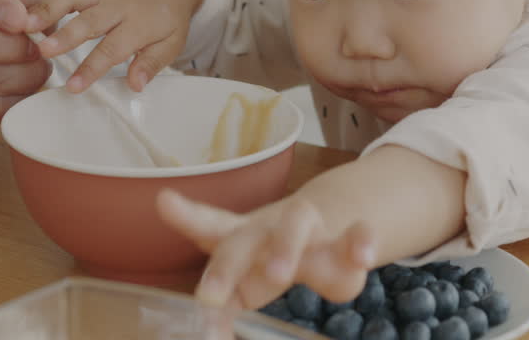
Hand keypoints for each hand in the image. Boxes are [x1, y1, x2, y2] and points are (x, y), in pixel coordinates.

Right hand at [26, 0, 205, 92]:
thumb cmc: (168, 14)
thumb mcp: (172, 42)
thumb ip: (151, 63)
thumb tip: (135, 84)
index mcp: (141, 22)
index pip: (114, 48)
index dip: (92, 68)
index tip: (73, 86)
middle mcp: (120, 4)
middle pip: (90, 20)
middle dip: (65, 36)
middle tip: (44, 51)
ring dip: (48, 9)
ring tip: (24, 25)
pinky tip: (21, 7)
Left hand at [156, 189, 375, 310]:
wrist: (325, 223)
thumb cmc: (268, 258)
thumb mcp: (243, 283)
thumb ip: (223, 312)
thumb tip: (208, 335)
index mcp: (239, 237)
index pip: (207, 226)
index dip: (186, 217)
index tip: (164, 201)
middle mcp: (268, 228)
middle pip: (243, 237)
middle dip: (227, 264)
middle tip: (210, 295)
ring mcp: (308, 228)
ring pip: (296, 224)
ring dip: (284, 247)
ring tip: (278, 274)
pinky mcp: (346, 237)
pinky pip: (355, 235)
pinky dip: (360, 243)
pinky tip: (364, 256)